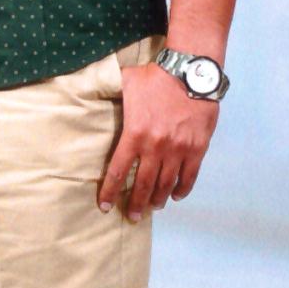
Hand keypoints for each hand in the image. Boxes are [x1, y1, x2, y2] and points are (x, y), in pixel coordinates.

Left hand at [97, 62, 218, 219]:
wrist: (191, 72)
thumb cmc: (156, 76)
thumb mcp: (126, 81)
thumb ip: (109, 90)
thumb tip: (91, 89)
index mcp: (135, 133)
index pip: (117, 170)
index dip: (109, 190)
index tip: (105, 205)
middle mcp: (155, 147)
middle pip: (142, 184)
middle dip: (135, 203)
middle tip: (132, 215)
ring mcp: (178, 150)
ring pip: (165, 184)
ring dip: (157, 199)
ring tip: (152, 207)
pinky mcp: (197, 149)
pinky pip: (189, 177)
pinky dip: (182, 189)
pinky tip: (176, 196)